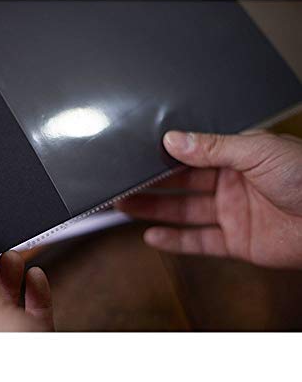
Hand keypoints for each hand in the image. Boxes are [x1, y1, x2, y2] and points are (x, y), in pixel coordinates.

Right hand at [117, 130, 301, 267]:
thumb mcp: (257, 151)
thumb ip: (213, 147)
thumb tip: (174, 139)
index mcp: (237, 156)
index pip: (191, 155)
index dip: (164, 157)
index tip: (137, 156)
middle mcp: (231, 184)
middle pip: (181, 184)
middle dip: (151, 184)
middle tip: (123, 183)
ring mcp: (232, 213)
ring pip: (184, 212)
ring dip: (155, 210)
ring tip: (125, 206)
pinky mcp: (237, 242)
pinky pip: (200, 242)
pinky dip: (176, 241)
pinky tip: (153, 235)